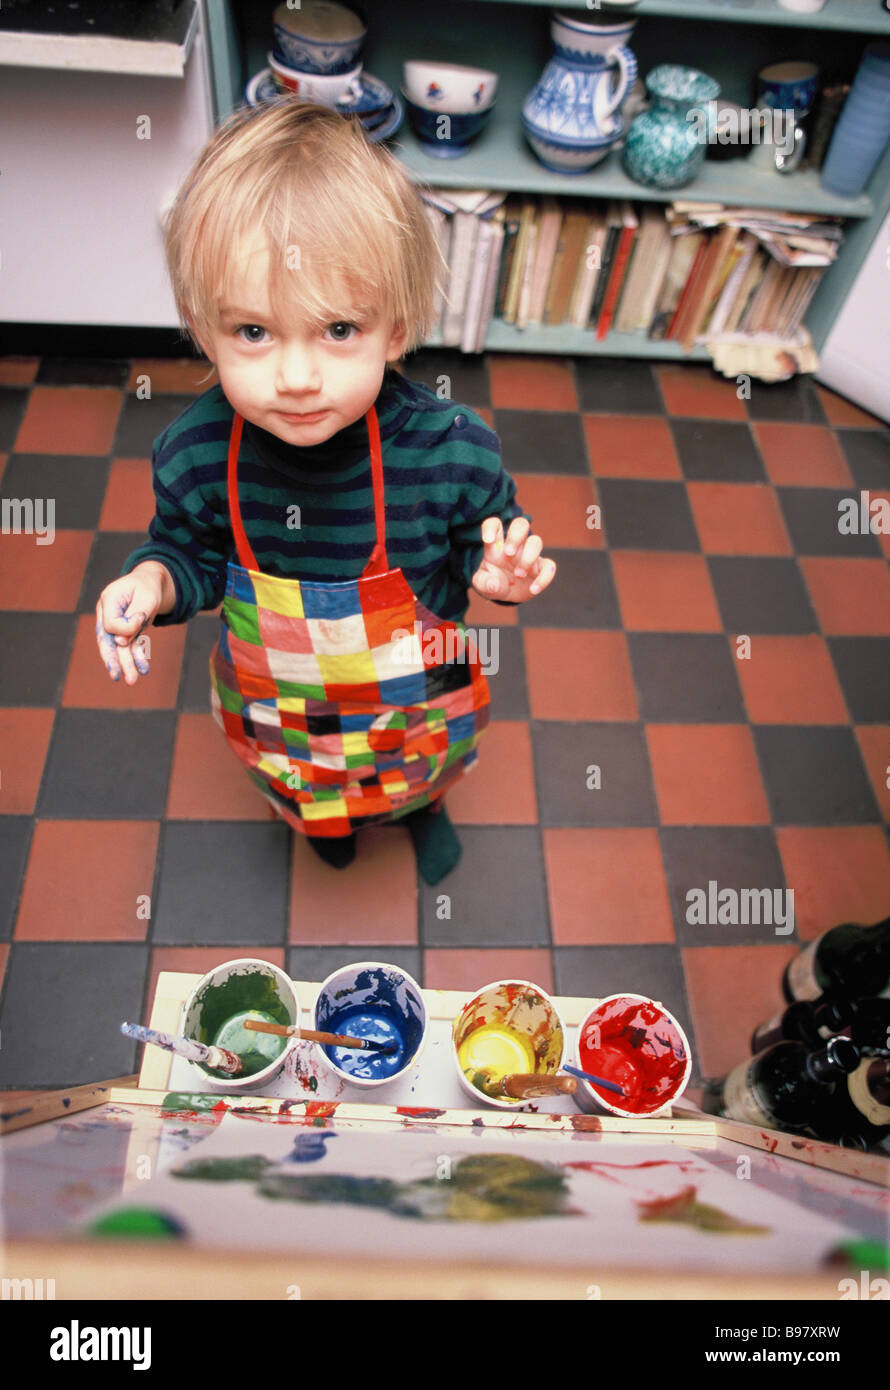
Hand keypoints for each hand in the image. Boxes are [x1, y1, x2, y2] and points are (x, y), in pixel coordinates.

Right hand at [95, 567, 163, 684]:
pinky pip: (129, 647)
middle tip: (117, 676)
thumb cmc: (147, 587)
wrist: (150, 582)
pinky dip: (136, 658)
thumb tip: (122, 642)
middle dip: (113, 659)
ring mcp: (113, 624)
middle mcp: (106, 613)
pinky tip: (144, 670)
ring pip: (117, 647)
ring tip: (132, 681)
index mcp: (108, 599)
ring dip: (125, 664)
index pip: (110, 623)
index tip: (141, 620)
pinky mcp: (124, 632)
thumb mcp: (147, 597)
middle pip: (106, 639)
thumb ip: (135, 616)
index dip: (126, 627)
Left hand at [470, 516, 556, 602]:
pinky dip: (543, 578)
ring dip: (528, 557)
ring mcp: (529, 555)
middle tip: (508, 554)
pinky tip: (533, 589)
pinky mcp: (541, 568)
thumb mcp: (481, 585)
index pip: (494, 524)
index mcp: (496, 545)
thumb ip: (484, 583)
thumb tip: (494, 585)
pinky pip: (549, 566)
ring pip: (536, 542)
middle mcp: (514, 546)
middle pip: (521, 524)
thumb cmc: (492, 583)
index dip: (491, 527)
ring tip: (518, 575)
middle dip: (516, 536)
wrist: (506, 596)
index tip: (487, 540)